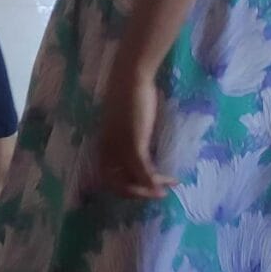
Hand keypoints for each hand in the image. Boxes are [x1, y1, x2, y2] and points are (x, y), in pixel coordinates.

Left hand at [94, 70, 169, 199]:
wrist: (130, 78)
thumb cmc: (128, 95)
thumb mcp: (124, 122)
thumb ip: (127, 137)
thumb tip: (138, 149)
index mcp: (102, 145)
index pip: (106, 178)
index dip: (124, 188)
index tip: (141, 187)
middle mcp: (107, 151)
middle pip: (117, 185)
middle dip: (137, 193)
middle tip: (156, 193)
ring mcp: (119, 149)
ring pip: (132, 181)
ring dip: (150, 190)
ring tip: (167, 190)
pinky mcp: (133, 144)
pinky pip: (144, 171)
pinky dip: (156, 181)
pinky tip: (169, 181)